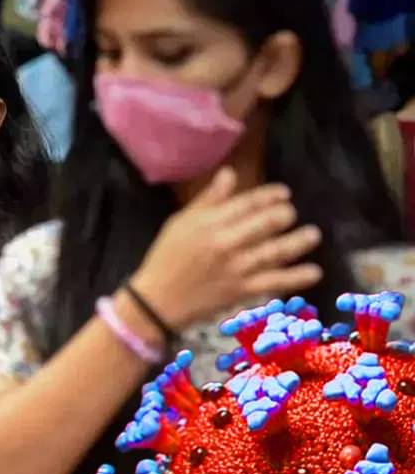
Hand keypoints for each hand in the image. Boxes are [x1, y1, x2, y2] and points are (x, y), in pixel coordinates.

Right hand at [129, 167, 322, 330]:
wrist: (158, 300)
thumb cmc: (166, 257)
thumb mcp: (180, 223)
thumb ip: (208, 199)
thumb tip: (230, 173)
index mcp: (208, 223)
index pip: (247, 203)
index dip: (270, 196)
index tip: (284, 194)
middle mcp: (225, 243)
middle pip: (265, 223)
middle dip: (285, 215)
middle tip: (292, 214)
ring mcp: (236, 268)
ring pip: (275, 251)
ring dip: (298, 241)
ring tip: (313, 234)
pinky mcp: (242, 290)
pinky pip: (274, 282)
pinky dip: (296, 277)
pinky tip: (314, 271)